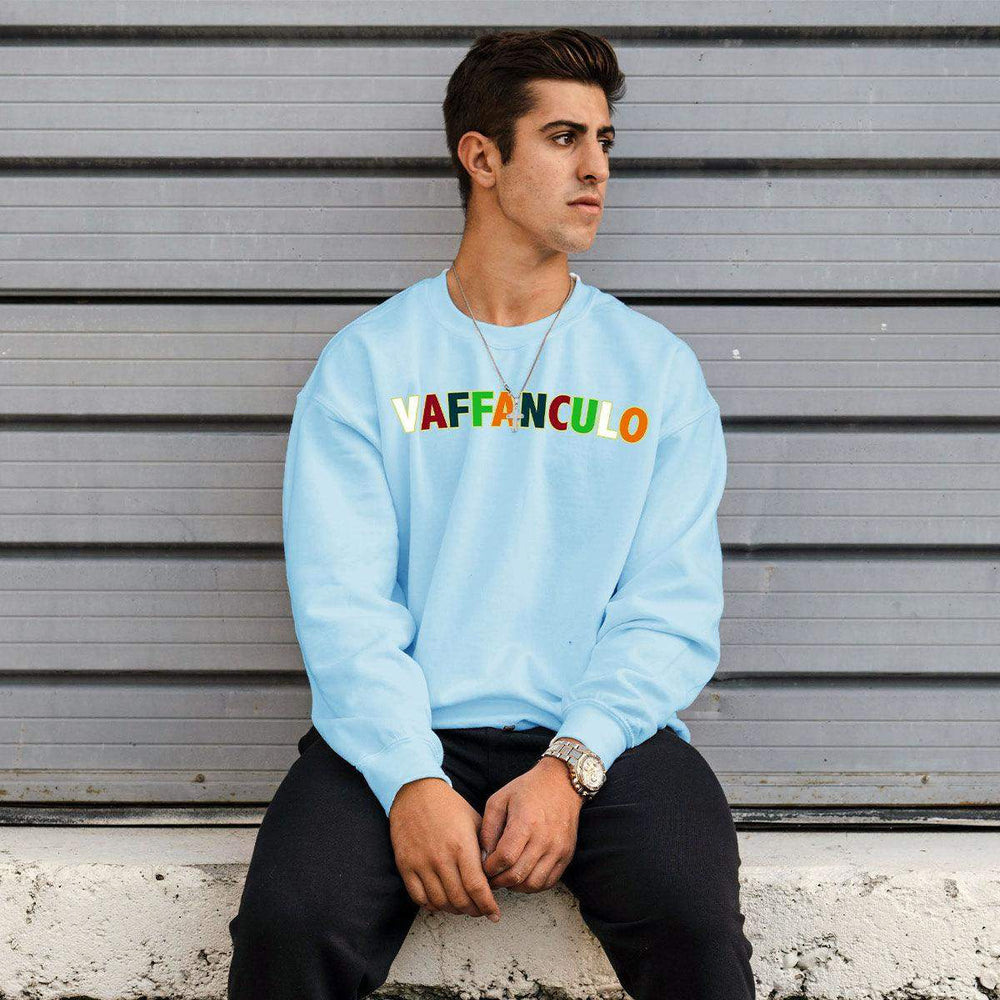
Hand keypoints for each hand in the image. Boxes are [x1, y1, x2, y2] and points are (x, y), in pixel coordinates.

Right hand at [389, 777, 501, 921]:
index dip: (487, 905)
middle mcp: (441, 858)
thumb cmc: (449, 806)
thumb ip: (484, 848)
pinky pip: (419, 898)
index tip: (494, 913)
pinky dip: (432, 906)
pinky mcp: (406, 865)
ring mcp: (421, 863)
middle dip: (474, 910)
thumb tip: (493, 874)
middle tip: (480, 910)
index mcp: (461, 846)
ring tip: (463, 907)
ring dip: (455, 910)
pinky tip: (442, 902)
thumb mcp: (474, 821)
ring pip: (440, 902)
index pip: (477, 887)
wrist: (416, 792)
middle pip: (460, 900)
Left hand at [479, 751, 583, 893]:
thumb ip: (488, 829)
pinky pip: (548, 882)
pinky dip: (532, 885)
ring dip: (515, 886)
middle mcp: (544, 839)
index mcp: (526, 823)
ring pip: (533, 884)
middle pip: (517, 875)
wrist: (562, 783)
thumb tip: (483, 857)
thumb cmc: (528, 789)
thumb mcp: (500, 800)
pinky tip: (522, 875)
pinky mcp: (567, 855)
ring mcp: (558, 849)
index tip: (483, 866)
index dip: (490, 868)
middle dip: (498, 881)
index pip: (505, 858)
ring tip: (505, 877)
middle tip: (489, 877)